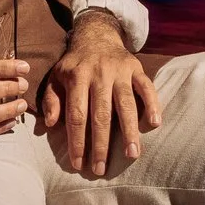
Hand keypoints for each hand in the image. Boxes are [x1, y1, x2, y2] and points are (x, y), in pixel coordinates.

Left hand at [38, 18, 160, 176]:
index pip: (76, 114)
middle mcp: (99, 73)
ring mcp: (120, 70)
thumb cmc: (74, 64)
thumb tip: (50, 124)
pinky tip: (154, 123)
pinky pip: (147, 87)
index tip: (78, 163)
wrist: (96, 35)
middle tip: (101, 169)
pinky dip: (153, 104)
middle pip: (101, 114)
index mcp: (76, 77)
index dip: (77, 141)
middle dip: (101, 144)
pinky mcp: (136, 68)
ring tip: (132, 155)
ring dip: (129, 131)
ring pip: (126, 104)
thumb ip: (51, 99)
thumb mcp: (55, 76)